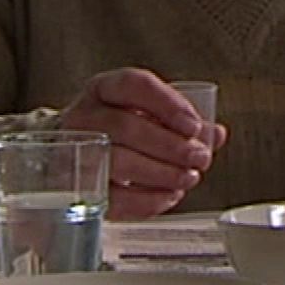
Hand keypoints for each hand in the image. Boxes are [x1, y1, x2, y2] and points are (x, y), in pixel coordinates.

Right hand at [59, 68, 227, 219]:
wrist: (69, 155)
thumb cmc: (115, 131)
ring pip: (116, 161)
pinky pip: (111, 197)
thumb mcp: (145, 114)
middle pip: (125, 127)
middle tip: (200, 157)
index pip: (134, 85)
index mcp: (105, 89)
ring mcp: (75, 152)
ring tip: (187, 178)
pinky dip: (146, 200)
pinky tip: (169, 196)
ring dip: (161, 173)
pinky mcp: (76, 188)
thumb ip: (180, 121)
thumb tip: (215, 135)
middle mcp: (84, 116)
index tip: (194, 125)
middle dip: (170, 145)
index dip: (167, 104)